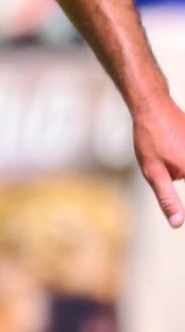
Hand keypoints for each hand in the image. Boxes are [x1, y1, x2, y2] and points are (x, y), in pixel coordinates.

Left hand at [134, 91, 184, 228]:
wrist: (154, 108)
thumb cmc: (150, 140)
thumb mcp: (153, 172)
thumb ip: (168, 199)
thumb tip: (178, 223)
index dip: (179, 191)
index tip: (168, 172)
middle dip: (177, 175)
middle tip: (163, 156)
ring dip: (179, 168)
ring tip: (165, 151)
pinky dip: (180, 158)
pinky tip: (170, 147)